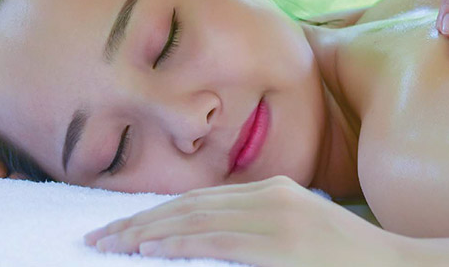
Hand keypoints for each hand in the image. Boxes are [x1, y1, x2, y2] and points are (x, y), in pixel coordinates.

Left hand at [84, 175, 409, 265]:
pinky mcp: (282, 243)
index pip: (200, 198)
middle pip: (189, 204)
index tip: (121, 226)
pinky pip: (218, 241)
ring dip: (145, 232)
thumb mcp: (304, 236)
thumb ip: (262, 234)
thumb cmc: (350, 262)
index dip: (155, 211)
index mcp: (275, 190)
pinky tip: (148, 249)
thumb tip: (213, 243)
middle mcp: (272, 195)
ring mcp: (278, 217)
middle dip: (138, 220)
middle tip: (97, 236)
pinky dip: (179, 243)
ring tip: (108, 243)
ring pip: (195, 219)